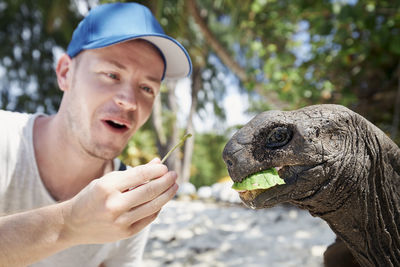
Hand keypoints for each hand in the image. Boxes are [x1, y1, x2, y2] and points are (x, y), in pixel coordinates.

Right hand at [60, 158, 177, 244]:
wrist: (73, 223)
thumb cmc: (93, 196)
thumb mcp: (108, 180)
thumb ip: (134, 173)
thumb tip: (159, 163)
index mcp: (107, 187)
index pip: (140, 175)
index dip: (157, 170)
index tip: (165, 167)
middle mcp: (114, 204)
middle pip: (150, 191)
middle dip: (166, 181)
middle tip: (174, 175)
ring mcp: (120, 221)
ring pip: (153, 206)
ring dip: (167, 194)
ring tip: (174, 186)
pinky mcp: (125, 233)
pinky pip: (148, 218)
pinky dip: (157, 208)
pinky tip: (161, 200)